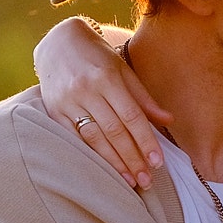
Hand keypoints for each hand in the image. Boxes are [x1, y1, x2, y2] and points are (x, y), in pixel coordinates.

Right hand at [34, 18, 170, 188]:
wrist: (58, 42)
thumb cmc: (98, 57)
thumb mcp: (124, 70)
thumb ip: (144, 98)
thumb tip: (168, 120)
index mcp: (108, 78)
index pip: (131, 116)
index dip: (145, 140)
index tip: (158, 161)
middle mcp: (86, 90)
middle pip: (114, 131)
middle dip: (132, 158)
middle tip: (147, 180)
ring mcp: (67, 101)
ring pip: (94, 138)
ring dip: (114, 162)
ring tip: (130, 181)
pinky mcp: (54, 111)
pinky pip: (74, 138)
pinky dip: (91, 155)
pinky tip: (104, 170)